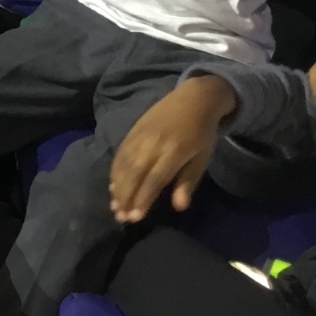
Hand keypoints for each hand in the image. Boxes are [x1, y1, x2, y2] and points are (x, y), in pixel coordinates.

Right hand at [109, 75, 236, 222]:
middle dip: (126, 196)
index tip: (135, 217)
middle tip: (120, 217)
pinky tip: (113, 185)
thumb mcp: (202, 158)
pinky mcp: (133, 130)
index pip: (155, 178)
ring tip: (115, 206)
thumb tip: (179, 207)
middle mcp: (154, 143)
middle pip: (135, 172)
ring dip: (118, 186)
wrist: (194, 98)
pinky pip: (120, 153)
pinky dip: (115, 171)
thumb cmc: (201, 133)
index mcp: (175, 150)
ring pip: (124, 164)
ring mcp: (141, 135)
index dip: (143, 198)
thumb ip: (188, 182)